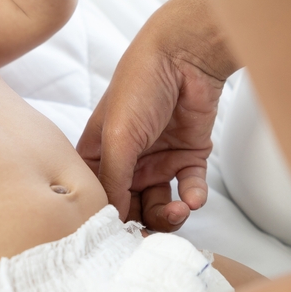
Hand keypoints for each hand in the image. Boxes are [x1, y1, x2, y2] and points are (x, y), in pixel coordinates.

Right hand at [77, 0, 237, 230]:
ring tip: (178, 211)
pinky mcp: (188, 156)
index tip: (118, 235)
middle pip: (130, 208)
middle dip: (143, 223)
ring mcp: (158, 159)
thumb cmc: (139, 87)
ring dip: (169, 215)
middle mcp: (127, 161)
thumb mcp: (117, 137)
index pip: (98, 197)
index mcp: (99, 154)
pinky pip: (190, 189)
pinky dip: (192, 198)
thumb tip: (113, 220)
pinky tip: (192, 198)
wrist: (186, 56)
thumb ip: (113, 180)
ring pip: (161, 205)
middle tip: (152, 232)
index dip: (107, 218)